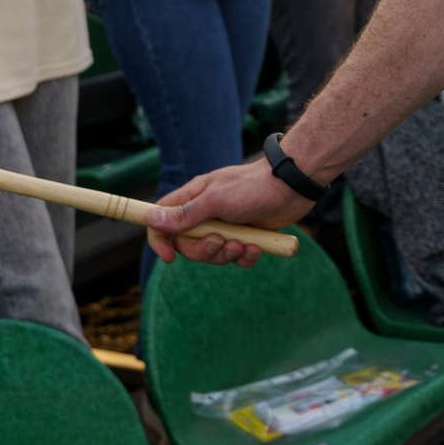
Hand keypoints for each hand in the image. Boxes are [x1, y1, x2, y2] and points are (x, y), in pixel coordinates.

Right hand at [146, 158, 314, 267]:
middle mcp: (207, 214)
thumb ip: (185, 214)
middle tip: (222, 242)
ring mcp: (227, 226)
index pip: (163, 221)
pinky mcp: (246, 236)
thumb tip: (152, 220)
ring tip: (244, 245)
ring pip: (214, 254)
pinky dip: (246, 257)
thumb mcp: (215, 200)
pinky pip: (237, 258)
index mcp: (193, 200)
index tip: (169, 257)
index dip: (160, 240)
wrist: (291, 186)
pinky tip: (257, 247)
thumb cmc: (252, 187)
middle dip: (204, 251)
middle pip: (189, 245)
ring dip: (228, 255)